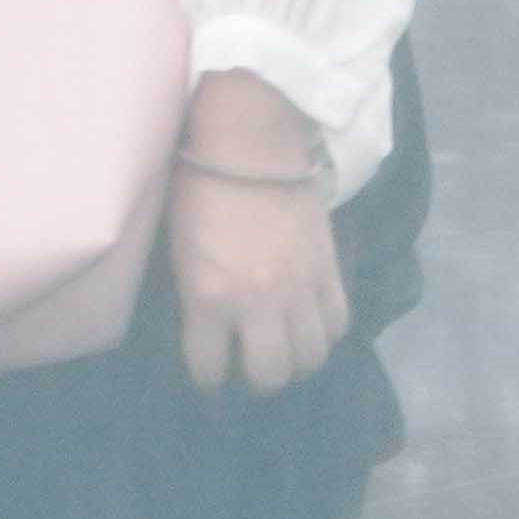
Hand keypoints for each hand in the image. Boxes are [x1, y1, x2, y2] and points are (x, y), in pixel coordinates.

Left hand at [171, 75, 348, 393]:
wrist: (253, 139)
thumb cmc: (201, 186)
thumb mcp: (180, 248)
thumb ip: (195, 295)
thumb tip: (208, 326)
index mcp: (208, 296)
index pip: (209, 368)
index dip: (208, 379)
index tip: (210, 374)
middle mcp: (256, 302)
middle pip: (269, 374)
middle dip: (257, 379)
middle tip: (252, 365)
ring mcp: (298, 288)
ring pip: (311, 357)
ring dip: (297, 360)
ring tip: (287, 348)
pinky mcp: (329, 269)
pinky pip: (338, 322)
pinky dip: (326, 332)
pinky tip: (313, 323)